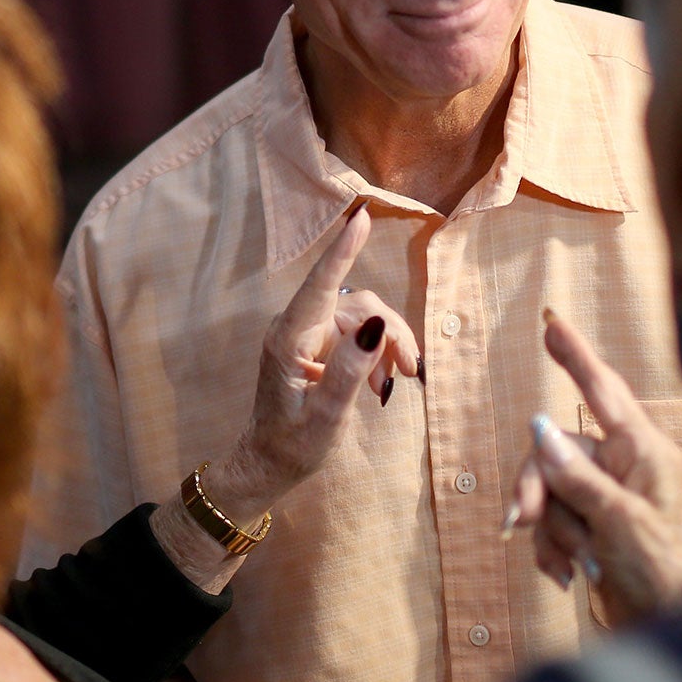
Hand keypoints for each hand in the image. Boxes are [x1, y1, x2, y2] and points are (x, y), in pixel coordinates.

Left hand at [202, 205, 420, 522]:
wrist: (269, 464)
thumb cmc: (292, 445)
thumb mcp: (326, 416)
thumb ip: (349, 371)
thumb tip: (376, 328)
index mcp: (289, 340)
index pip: (320, 286)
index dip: (343, 250)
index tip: (362, 217)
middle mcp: (295, 328)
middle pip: (357, 306)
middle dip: (390, 332)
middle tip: (412, 371)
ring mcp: (305, 335)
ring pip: (363, 319)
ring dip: (386, 346)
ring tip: (394, 385)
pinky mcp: (316, 345)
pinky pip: (357, 334)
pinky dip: (376, 355)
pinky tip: (380, 384)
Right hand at [505, 310, 681, 625]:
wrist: (668, 627)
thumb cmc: (662, 573)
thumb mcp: (619, 522)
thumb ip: (577, 477)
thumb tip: (539, 429)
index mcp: (645, 452)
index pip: (605, 392)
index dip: (577, 357)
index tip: (551, 323)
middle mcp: (623, 466)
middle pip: (555, 450)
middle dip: (537, 488)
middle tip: (522, 520)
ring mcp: (604, 496)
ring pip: (546, 489)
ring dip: (551, 529)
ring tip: (574, 564)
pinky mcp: (589, 525)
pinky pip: (547, 521)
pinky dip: (550, 549)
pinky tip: (568, 576)